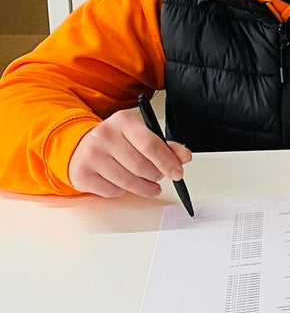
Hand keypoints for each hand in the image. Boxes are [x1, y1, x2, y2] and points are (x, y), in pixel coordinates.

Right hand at [68, 108, 190, 198]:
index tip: (178, 173)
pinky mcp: (81, 173)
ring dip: (143, 188)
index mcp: (123, 120)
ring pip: (127, 181)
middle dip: (156, 175)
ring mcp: (90, 154)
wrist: (81, 147)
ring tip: (149, 186)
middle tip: (160, 177)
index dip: (168, 162)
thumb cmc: (116, 141)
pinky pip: (112, 191)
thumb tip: (184, 157)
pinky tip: (123, 184)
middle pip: (140, 165)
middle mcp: (104, 135)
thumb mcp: (141, 135)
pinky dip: (123, 192)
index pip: (151, 144)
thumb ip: (164, 146)